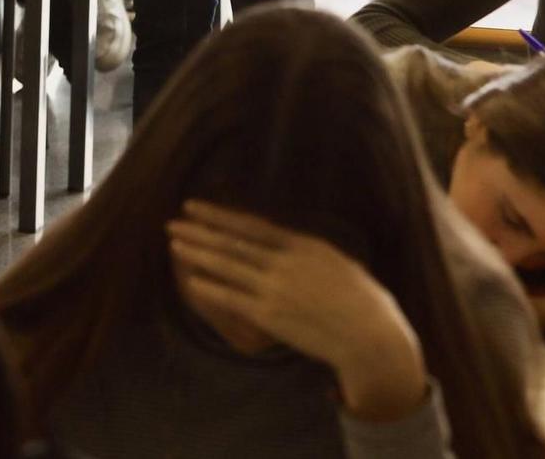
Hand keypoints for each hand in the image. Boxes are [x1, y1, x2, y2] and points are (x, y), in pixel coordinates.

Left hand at [168, 200, 427, 423]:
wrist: (372, 338)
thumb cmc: (365, 302)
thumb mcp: (340, 263)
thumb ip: (310, 253)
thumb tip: (291, 245)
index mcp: (303, 245)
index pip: (251, 225)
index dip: (220, 215)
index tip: (195, 206)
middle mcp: (286, 263)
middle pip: (233, 243)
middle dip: (200, 231)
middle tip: (172, 221)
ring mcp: (276, 289)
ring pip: (228, 267)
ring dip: (198, 254)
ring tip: (173, 243)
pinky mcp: (271, 317)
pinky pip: (233, 299)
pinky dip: (211, 289)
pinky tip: (192, 280)